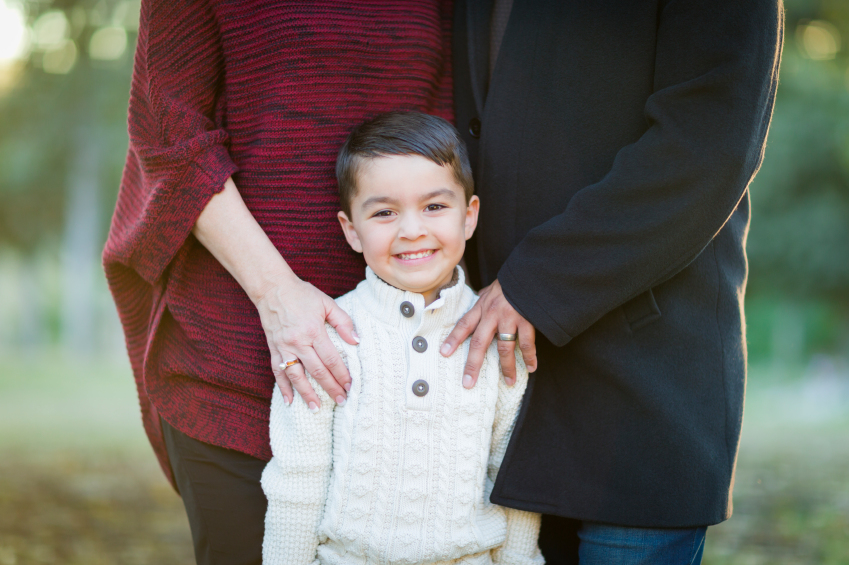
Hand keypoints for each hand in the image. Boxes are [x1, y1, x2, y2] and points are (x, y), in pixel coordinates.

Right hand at [254, 277, 358, 409]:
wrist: (272, 288)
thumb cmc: (302, 294)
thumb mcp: (327, 303)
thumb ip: (343, 321)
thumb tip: (356, 341)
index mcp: (313, 330)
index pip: (331, 358)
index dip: (341, 374)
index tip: (350, 386)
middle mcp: (297, 342)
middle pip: (317, 371)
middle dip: (330, 387)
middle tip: (341, 401)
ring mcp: (283, 347)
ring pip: (296, 376)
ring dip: (307, 394)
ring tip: (316, 408)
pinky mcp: (273, 349)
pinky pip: (277, 372)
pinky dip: (283, 388)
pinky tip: (290, 401)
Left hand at [440, 280, 536, 387]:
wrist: (529, 274)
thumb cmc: (509, 283)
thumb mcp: (490, 290)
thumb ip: (483, 301)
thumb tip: (475, 304)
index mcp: (482, 307)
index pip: (464, 324)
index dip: (453, 339)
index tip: (444, 353)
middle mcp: (492, 314)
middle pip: (479, 342)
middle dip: (473, 364)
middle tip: (468, 383)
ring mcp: (509, 318)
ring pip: (505, 348)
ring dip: (507, 367)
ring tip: (509, 382)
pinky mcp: (526, 320)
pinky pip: (527, 343)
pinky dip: (530, 356)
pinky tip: (531, 367)